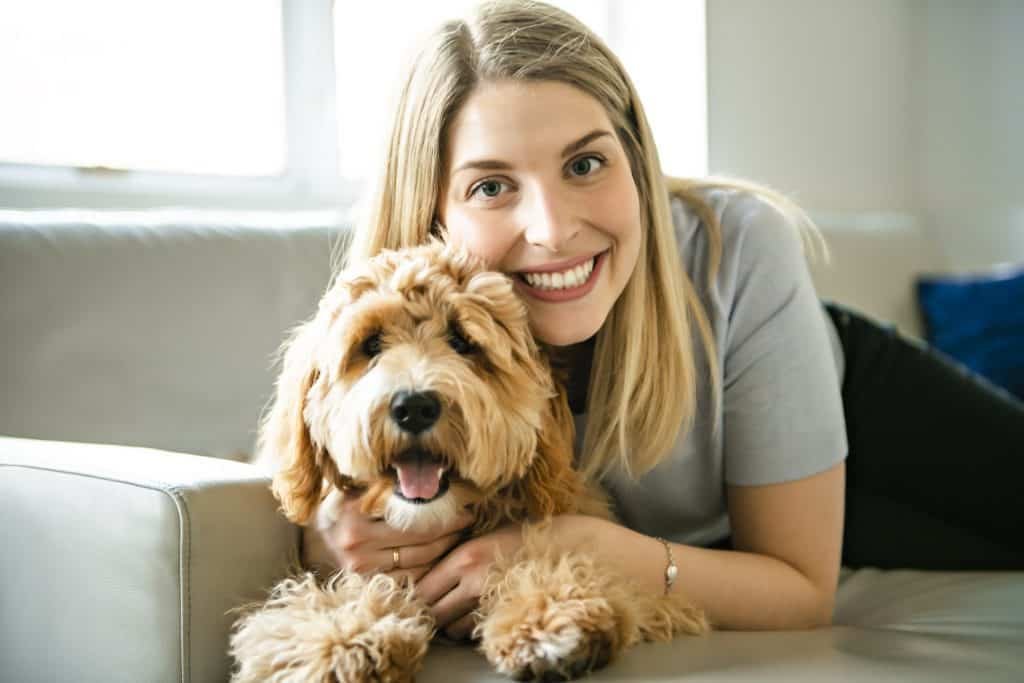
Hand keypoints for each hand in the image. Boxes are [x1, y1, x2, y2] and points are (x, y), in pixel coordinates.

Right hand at [301, 488, 474, 584]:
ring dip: (445, 548)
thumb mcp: (360, 486)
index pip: (411, 512)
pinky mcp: (366, 585)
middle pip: (419, 538)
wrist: (317, 539)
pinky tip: (442, 556)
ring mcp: (359, 568)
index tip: (464, 503)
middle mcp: (354, 541)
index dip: (442, 509)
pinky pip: (410, 579)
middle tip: (469, 519)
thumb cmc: (346, 505)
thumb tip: (436, 473)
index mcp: (354, 510)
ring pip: (419, 561)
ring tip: (460, 535)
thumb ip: (389, 482)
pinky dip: (430, 568)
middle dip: (450, 528)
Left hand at [414, 522, 525, 640]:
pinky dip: (472, 628)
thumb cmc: (521, 537)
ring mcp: (489, 601)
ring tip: (460, 610)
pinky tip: (479, 613)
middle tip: (438, 606)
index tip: (420, 595)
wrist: (562, 547)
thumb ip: (456, 554)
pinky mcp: (503, 616)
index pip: (423, 590)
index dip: (418, 597)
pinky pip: (475, 632)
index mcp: (463, 557)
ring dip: (452, 624)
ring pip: (453, 629)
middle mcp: (472, 581)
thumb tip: (428, 571)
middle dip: (432, 614)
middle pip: (434, 614)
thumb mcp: (483, 536)